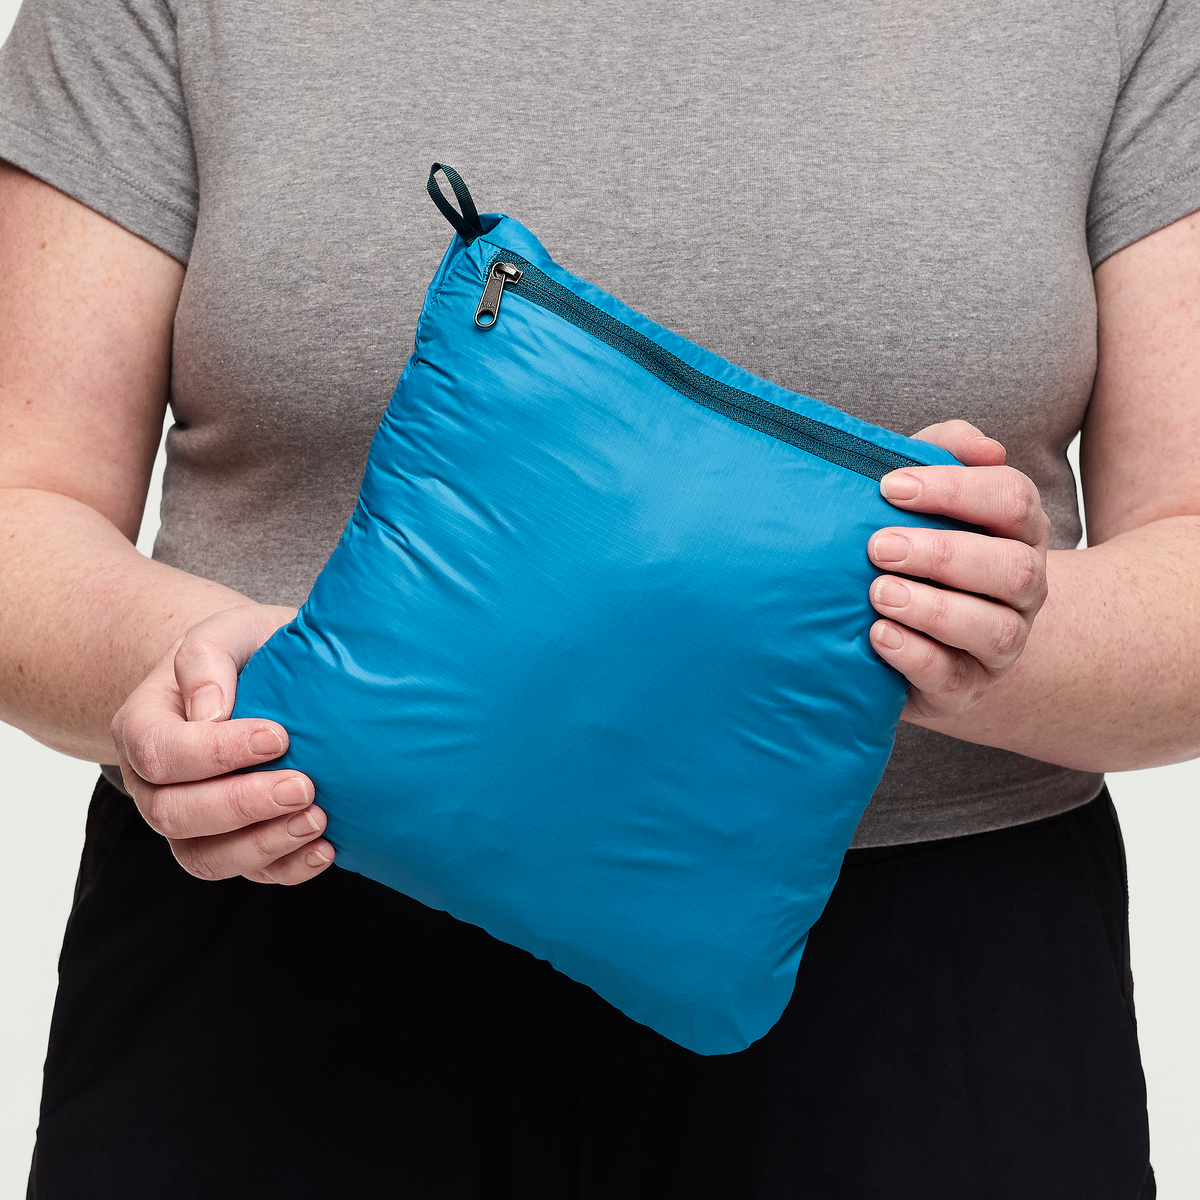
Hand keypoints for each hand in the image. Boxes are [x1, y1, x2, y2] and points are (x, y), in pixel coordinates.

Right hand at [111, 604, 334, 883]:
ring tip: (318, 820)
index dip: (216, 753)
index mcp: (143, 727)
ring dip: (264, 845)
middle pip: (174, 814)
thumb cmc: (242, 651)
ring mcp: (190, 822)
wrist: (259, 676)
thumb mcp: (226, 632)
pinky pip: (248, 874)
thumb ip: (208, 657)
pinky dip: (287, 869)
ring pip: (204, 859)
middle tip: (304, 785)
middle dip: (243, 805)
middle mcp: (154, 784)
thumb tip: (210, 711)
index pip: (160, 752)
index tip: (279, 735)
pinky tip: (326, 849)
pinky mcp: (231, 845)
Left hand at [867, 420, 1050, 721]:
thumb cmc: (914, 547)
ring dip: (932, 609)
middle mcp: (1024, 586)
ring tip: (879, 593)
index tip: (890, 487)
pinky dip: (915, 656)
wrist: (912, 632)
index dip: (955, 489)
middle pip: (1013, 567)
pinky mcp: (967, 686)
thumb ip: (944, 452)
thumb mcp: (922, 494)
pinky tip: (879, 635)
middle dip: (943, 554)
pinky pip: (952, 676)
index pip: (1012, 499)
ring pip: (994, 628)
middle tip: (878, 546)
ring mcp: (1002, 642)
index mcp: (1018, 531)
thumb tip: (985, 446)